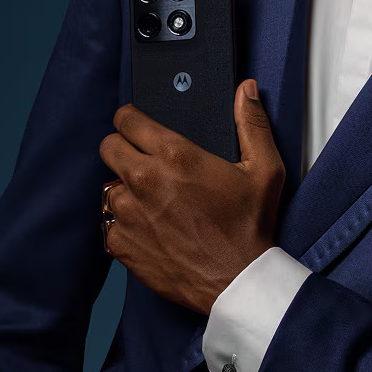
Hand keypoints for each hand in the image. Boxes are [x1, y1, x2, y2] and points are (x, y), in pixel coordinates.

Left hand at [99, 78, 285, 314]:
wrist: (237, 282)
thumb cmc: (249, 227)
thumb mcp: (264, 170)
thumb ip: (252, 123)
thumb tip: (246, 89)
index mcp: (175, 156)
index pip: (127, 119)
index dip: (131, 119)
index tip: (136, 125)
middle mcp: (144, 180)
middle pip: (108, 146)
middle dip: (122, 147)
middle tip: (142, 159)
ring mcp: (129, 214)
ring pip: (109, 186)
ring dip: (125, 189)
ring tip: (153, 200)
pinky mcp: (122, 243)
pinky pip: (110, 222)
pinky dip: (124, 223)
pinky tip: (150, 227)